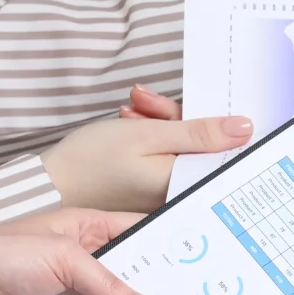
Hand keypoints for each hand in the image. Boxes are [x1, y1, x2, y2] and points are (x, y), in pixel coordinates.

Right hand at [42, 87, 252, 211]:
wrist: (49, 182)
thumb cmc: (91, 161)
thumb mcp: (148, 136)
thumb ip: (198, 133)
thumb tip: (244, 129)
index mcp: (187, 185)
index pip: (221, 150)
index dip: (204, 120)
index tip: (181, 104)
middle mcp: (181, 193)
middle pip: (199, 144)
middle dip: (172, 115)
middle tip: (142, 101)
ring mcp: (165, 191)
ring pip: (179, 144)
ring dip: (157, 120)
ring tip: (129, 111)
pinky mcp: (150, 186)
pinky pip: (164, 154)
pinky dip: (148, 134)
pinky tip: (128, 121)